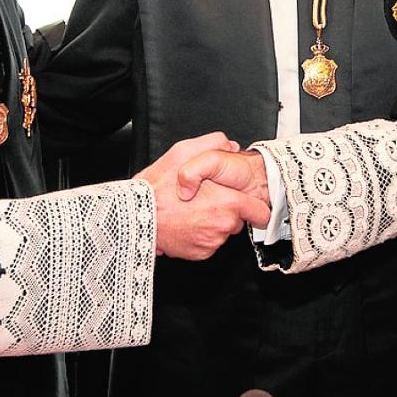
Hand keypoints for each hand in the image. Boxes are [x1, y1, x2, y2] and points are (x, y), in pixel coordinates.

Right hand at [136, 132, 270, 259]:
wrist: (136, 216)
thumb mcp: (186, 151)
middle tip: (206, 200)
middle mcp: (223, 225)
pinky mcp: (200, 253)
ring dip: (212, 222)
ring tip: (191, 210)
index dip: (255, 206)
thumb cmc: (159, 187)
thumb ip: (215, 143)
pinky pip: (208, 243)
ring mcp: (212, 242)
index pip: (260, 212)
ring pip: (221, 231)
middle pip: (237, 219)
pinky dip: (200, 235)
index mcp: (228, 203)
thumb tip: (231, 146)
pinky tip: (186, 223)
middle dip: (226, 210)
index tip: (251, 205)